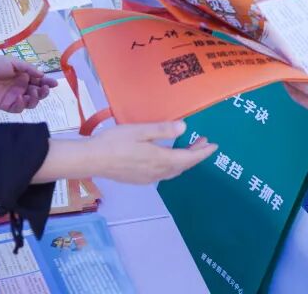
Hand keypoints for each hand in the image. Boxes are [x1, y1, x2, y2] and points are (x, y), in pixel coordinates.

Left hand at [0, 55, 56, 111]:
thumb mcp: (14, 63)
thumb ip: (29, 69)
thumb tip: (43, 75)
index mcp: (23, 76)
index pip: (38, 81)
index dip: (47, 83)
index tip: (54, 83)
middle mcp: (20, 87)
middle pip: (37, 93)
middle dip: (43, 92)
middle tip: (44, 89)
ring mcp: (13, 97)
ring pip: (30, 103)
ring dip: (35, 99)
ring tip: (33, 94)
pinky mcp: (6, 105)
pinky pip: (18, 108)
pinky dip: (22, 105)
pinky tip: (21, 99)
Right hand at [35, 121, 216, 184]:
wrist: (92, 160)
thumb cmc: (115, 142)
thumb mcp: (140, 131)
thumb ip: (163, 130)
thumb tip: (185, 128)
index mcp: (160, 159)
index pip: (189, 158)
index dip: (203, 152)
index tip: (214, 146)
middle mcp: (158, 172)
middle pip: (183, 165)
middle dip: (196, 155)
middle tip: (204, 142)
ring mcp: (148, 178)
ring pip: (173, 171)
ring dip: (184, 160)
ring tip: (189, 148)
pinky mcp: (139, 179)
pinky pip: (163, 174)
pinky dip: (172, 165)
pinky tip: (168, 157)